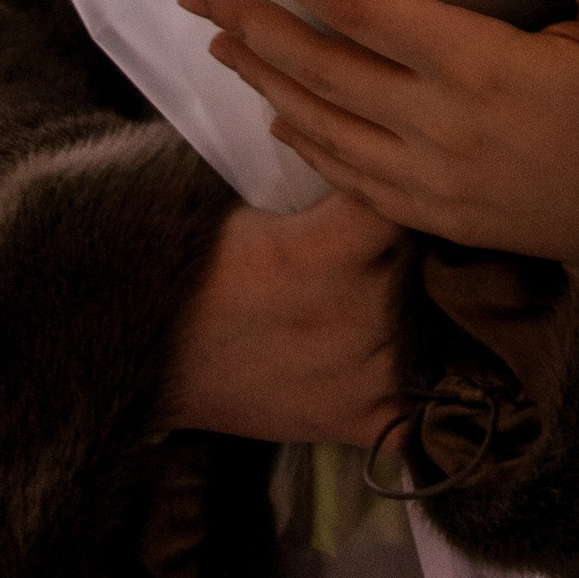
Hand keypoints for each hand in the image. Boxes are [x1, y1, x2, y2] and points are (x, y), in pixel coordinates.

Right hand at [160, 190, 404, 446]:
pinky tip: (420, 365)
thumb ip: (318, 196)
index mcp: (314, 256)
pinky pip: (417, 411)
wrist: (149, 357)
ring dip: (424, 312)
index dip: (398, 195)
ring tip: (411, 293)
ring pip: (429, 331)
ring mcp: (354, 379)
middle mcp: (345, 318)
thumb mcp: (250, 213)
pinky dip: (424, 391)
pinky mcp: (350, 424)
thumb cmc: (197, 271)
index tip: (393, 190)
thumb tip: (366, 153)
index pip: (395, 207)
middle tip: (400, 240)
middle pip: (421, 267)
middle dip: (417, 249)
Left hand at [180, 0, 578, 266]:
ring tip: (220, 45)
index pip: (358, 5)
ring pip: (323, 123)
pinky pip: (350, 179)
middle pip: (319, 63)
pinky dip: (306, 143)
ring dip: (264, 79)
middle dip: (248, 23)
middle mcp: (440, 122)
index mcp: (478, 61)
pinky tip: (279, 116)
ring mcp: (432, 177)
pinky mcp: (436, 217)